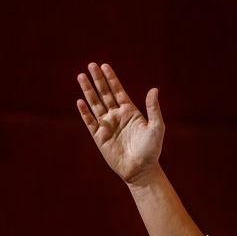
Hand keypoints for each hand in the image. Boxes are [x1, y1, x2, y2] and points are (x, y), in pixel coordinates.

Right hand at [77, 63, 164, 184]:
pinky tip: (80, 101)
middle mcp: (117, 116)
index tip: (104, 66)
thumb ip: (153, 109)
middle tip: (91, 65)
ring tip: (81, 76)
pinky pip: (90, 122)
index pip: (118, 91)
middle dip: (98, 79)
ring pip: (95, 104)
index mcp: (130, 111)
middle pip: (105, 94)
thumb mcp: (156, 127)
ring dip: (88, 91)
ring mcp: (107, 125)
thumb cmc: (151, 150)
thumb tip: (154, 89)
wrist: (141, 170)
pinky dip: (85, 112)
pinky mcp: (99, 137)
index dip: (111, 78)